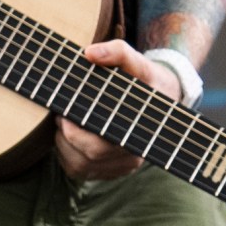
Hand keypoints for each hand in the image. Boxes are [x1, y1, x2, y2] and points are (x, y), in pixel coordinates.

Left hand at [53, 39, 185, 181]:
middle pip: (87, 157)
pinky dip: (68, 155)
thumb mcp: (139, 63)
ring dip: (64, 146)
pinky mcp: (112, 172)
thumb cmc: (148, 80)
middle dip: (67, 135)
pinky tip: (70, 137)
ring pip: (81, 167)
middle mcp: (133, 156)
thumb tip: (90, 53)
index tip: (63, 114)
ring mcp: (123, 167)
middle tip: (60, 115)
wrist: (165, 98)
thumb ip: (118, 53)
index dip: (74, 134)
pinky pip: (81, 171)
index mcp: (139, 133)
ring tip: (65, 123)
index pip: (99, 146)